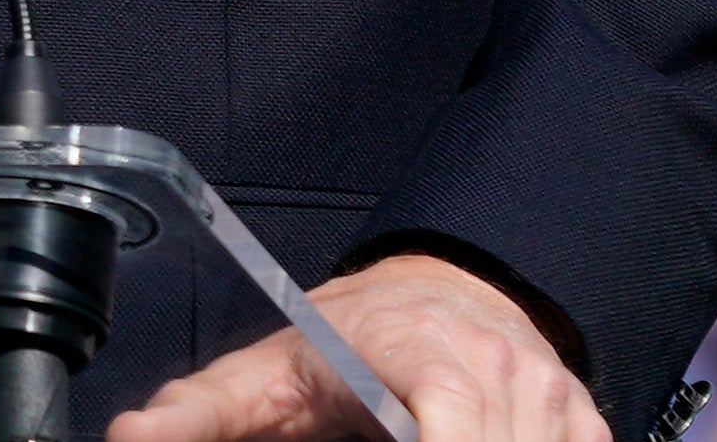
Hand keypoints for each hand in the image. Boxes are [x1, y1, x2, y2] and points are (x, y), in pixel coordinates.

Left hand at [107, 253, 601, 441]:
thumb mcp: (270, 369)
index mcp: (425, 354)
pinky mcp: (585, 423)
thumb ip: (200, 410)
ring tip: (412, 441)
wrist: (446, 288)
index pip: (450, 428)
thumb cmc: (355, 336)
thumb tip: (131, 435)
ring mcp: (552, 400)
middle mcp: (501, 375)